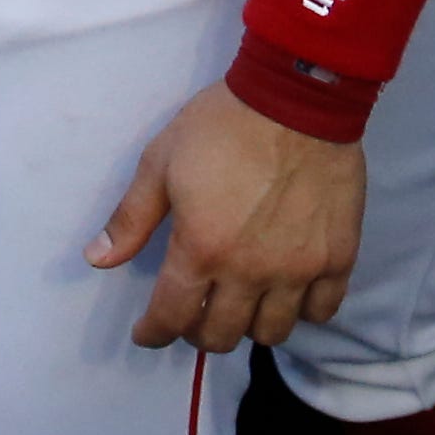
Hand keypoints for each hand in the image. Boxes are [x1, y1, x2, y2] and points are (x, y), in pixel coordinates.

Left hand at [91, 83, 368, 349]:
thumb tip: (97, 259)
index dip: (153, 332)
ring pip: (272, 333)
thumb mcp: (161, 162)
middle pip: (220, 335)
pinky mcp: (337, 258)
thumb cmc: (222, 125)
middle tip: (193, 311)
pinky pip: (322, 311)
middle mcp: (250, 271)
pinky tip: (288, 292)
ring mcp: (298, 269)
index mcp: (202, 248)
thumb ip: (131, 218)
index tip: (148, 333)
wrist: (296, 98)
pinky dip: (302, 311)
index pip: (171, 317)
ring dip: (248, 325)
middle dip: (198, 331)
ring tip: (240, 303)